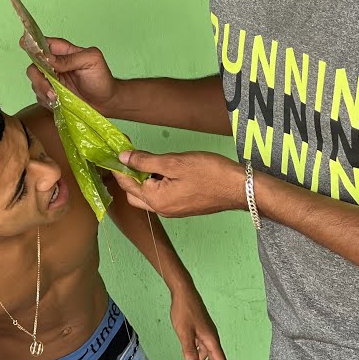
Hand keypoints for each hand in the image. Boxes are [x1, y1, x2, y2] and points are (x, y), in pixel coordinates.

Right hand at [25, 38, 120, 113]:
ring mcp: (52, 80)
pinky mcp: (51, 95)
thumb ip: (70, 58)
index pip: (44, 43)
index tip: (23, 43)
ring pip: (35, 82)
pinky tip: (57, 103)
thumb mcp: (91, 61)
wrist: (107, 102)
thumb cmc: (101, 78)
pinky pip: (39, 96)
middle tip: (50, 88)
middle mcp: (54, 65)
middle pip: (34, 65)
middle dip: (38, 78)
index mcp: (64, 52)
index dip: (32, 42)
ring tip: (57, 99)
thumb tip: (48, 59)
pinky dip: (45, 100)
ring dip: (43, 91)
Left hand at [112, 150, 245, 217]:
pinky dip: (156, 183)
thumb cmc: (210, 174)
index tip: (118, 148)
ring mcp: (172, 211)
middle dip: (129, 175)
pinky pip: (160, 196)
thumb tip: (123, 158)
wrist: (240, 188)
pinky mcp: (182, 208)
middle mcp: (161, 210)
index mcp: (156, 200)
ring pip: (146, 195)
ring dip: (143, 179)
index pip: (126, 183)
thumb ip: (145, 160)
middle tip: (134, 154)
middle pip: (133, 192)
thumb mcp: (174, 162)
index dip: (119, 165)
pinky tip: (164, 169)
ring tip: (151, 159)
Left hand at [169, 285, 226, 359]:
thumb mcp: (184, 333)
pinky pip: (201, 344)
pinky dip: (197, 352)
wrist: (183, 292)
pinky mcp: (199, 327)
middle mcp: (211, 336)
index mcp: (211, 338)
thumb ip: (189, 350)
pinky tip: (189, 356)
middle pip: (214, 358)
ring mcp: (205, 331)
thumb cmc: (185, 310)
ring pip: (207, 351)